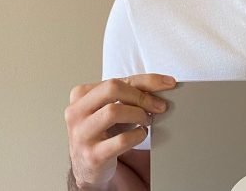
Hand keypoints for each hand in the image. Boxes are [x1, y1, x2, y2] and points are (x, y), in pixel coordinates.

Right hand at [65, 74, 176, 188]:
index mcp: (80, 95)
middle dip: (141, 96)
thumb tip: (161, 84)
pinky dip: (138, 135)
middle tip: (159, 106)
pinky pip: (121, 140)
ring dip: (139, 115)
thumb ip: (130, 93)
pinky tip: (140, 134)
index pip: (117, 80)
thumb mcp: (112, 107)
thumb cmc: (103, 131)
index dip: (148, 80)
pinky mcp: (92, 155)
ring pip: (114, 111)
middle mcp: (76, 112)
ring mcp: (81, 134)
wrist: (86, 166)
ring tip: (147, 121)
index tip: (169, 83)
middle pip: (112, 89)